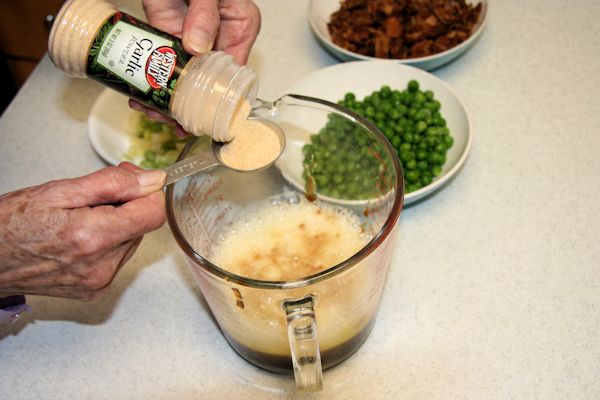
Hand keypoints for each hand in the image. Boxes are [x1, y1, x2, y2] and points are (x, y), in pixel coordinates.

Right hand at [0, 163, 165, 300]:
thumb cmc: (10, 224)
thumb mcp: (58, 191)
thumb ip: (112, 183)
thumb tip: (152, 180)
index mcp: (92, 237)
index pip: (153, 214)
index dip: (147, 192)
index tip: (133, 181)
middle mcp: (101, 266)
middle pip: (142, 226)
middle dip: (126, 205)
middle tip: (93, 196)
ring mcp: (99, 282)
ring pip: (131, 241)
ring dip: (116, 224)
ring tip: (80, 219)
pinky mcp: (95, 290)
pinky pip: (117, 258)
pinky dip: (106, 243)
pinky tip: (79, 238)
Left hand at [131, 0, 260, 129]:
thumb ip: (204, 14)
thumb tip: (197, 47)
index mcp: (240, 29)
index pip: (235, 74)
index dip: (220, 99)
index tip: (204, 115)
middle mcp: (217, 39)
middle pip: (208, 83)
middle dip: (189, 105)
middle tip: (172, 121)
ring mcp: (191, 40)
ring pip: (184, 79)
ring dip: (168, 99)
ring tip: (151, 111)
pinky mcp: (168, 36)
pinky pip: (162, 65)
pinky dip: (152, 82)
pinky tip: (140, 96)